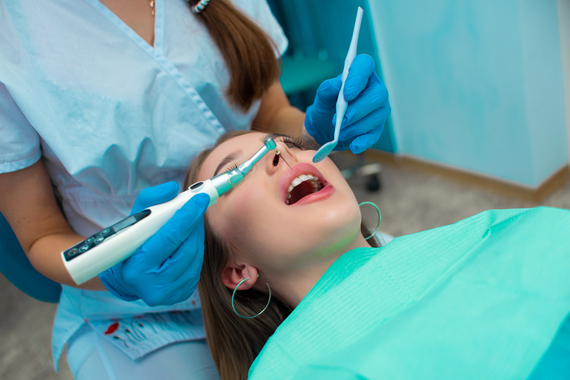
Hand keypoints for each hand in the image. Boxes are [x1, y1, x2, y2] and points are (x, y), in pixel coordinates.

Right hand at [98, 182, 208, 305]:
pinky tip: (189, 239)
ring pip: (196, 257)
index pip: (169, 238)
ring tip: (191, 221)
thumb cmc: (128, 244)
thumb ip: (150, 200)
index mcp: (136, 269)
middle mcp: (153, 287)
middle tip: (197, 205)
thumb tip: (173, 188)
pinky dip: (195, 249)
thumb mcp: (132, 220)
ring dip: (197, 235)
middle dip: (195, 224)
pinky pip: (196, 267)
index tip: (200, 198)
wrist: (125, 277)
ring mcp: (169, 294)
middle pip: (187, 248)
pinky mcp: (180, 295)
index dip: (187, 216)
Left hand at [304, 54, 390, 153]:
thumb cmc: (327, 106)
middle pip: (378, 95)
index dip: (358, 78)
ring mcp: (379, 110)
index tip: (347, 93)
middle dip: (359, 109)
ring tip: (341, 132)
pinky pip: (374, 134)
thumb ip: (327, 89)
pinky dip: (363, 141)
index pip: (365, 65)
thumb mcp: (321, 97)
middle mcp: (374, 90)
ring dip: (357, 126)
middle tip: (342, 120)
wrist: (324, 128)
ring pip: (377, 116)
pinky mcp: (376, 128)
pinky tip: (354, 146)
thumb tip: (336, 86)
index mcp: (361, 73)